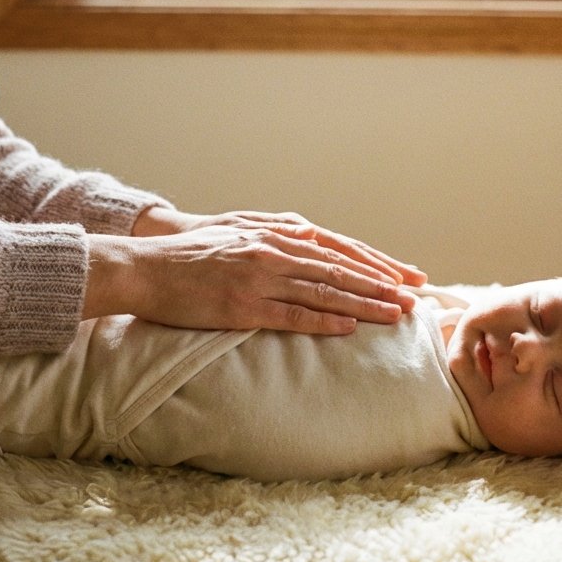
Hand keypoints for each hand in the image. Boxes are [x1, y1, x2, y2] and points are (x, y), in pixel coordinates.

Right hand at [85, 221, 423, 334]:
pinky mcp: (242, 305)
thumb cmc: (193, 254)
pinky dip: (323, 320)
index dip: (376, 264)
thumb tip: (310, 246)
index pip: (339, 250)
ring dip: (363, 304)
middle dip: (381, 285)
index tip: (406, 277)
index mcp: (276, 235)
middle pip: (340, 268)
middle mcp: (274, 251)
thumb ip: (277, 240)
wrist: (146, 266)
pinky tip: (348, 327)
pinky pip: (290, 314)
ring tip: (394, 315)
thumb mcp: (241, 235)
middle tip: (415, 299)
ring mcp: (259, 277)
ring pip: (323, 291)